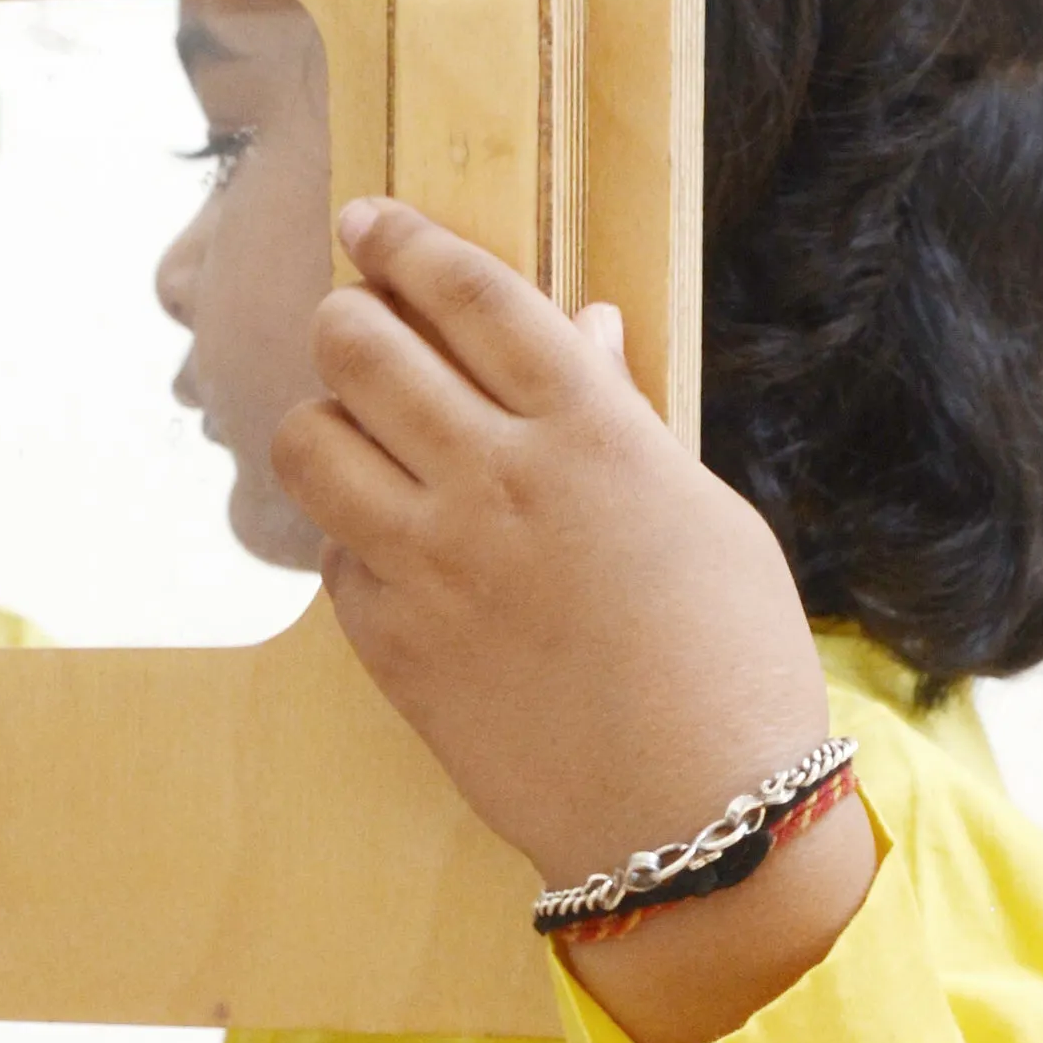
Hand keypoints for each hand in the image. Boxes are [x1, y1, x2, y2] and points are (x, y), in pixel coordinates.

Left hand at [272, 206, 876, 1042]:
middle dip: (348, 319)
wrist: (696, 819)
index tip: (370, 223)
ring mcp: (431, 565)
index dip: (406, 243)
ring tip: (361, 438)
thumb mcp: (703, 514)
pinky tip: (394, 550)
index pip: (470, 294)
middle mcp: (496, 482)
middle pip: (362, 347)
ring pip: (310, 443)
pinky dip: (349, 536)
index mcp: (588, 433)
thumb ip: (621, 415)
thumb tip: (581, 329)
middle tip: (358, 327)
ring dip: (326, 421)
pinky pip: (329, 555)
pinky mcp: (391, 645)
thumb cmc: (731, 662)